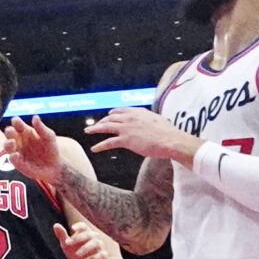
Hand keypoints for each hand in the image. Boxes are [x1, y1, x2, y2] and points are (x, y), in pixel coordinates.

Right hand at [1, 117, 63, 183]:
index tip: (16, 121)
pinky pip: (12, 159)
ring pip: (7, 146)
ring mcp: (17, 151)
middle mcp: (18, 140)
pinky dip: (13, 157)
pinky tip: (16, 155)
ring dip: (7, 144)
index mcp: (25, 131)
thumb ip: (41, 128)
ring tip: (12, 143)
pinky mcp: (18, 163)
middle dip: (9, 131)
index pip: (17, 124)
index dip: (15, 121)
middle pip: (9, 133)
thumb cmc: (51, 148)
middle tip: (11, 130)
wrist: (54, 166)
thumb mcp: (49, 136)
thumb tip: (35, 117)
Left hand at [54, 218, 118, 258]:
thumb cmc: (75, 252)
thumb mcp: (66, 245)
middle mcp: (94, 238)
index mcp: (85, 233)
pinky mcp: (103, 256)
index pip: (84, 226)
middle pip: (90, 234)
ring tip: (77, 255)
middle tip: (68, 243)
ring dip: (86, 248)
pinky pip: (102, 255)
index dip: (79, 226)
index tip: (72, 228)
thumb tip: (55, 225)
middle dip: (79, 238)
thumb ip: (62, 235)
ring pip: (97, 243)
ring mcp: (100, 247)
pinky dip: (93, 258)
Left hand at [84, 105, 200, 165]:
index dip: (113, 112)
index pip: (122, 110)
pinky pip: (108, 142)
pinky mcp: (125, 140)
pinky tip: (94, 148)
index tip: (109, 114)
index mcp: (138, 112)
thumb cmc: (168, 133)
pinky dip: (100, 146)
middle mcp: (130, 118)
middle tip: (96, 124)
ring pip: (106, 127)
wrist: (170, 140)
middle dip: (102, 121)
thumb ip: (150, 120)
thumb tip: (151, 123)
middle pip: (111, 117)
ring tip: (88, 131)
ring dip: (95, 129)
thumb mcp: (158, 120)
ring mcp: (126, 128)